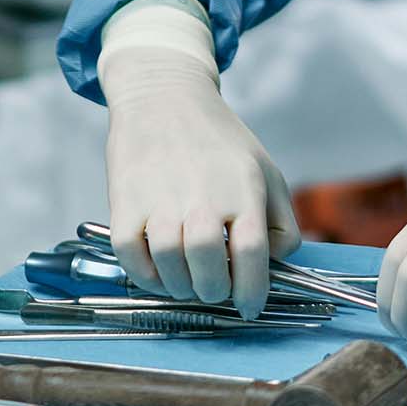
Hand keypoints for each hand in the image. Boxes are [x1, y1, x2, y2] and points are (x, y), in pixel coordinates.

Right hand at [100, 47, 300, 315]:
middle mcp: (201, 196)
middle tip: (215, 289)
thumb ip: (282, 222)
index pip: (252, 254)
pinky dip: (146, 275)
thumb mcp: (267, 172)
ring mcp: (159, 199)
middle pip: (208, 268)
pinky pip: (131, 257)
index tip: (250, 308)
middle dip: (215, 291)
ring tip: (189, 281)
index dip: (252, 291)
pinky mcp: (124, 202)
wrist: (165, 98)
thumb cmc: (221, 142)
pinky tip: (160, 271)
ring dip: (181, 287)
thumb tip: (273, 264)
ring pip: (169, 267)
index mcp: (243, 189)